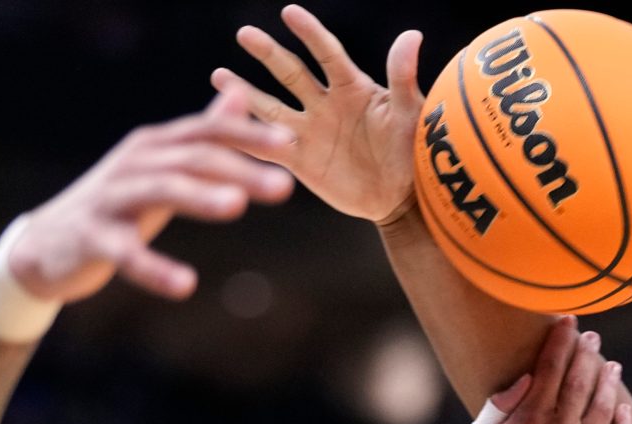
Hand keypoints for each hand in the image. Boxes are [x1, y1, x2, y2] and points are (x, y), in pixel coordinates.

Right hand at [9, 93, 295, 303]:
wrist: (44, 245)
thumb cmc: (115, 204)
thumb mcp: (159, 165)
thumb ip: (201, 134)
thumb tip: (239, 95)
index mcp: (155, 145)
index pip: (207, 132)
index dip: (249, 135)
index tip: (291, 145)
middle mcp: (134, 162)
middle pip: (192, 158)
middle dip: (240, 169)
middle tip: (285, 186)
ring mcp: (110, 197)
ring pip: (161, 190)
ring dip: (200, 197)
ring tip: (236, 207)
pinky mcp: (92, 237)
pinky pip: (126, 252)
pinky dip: (154, 268)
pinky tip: (185, 284)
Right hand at [211, 6, 424, 224]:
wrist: (402, 197)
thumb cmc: (412, 151)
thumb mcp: (410, 113)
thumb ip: (402, 77)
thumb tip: (411, 36)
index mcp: (353, 88)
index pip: (327, 53)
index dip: (309, 33)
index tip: (289, 12)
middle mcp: (326, 104)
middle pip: (291, 72)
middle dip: (267, 53)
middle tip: (245, 34)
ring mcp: (310, 131)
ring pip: (271, 107)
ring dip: (245, 93)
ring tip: (219, 77)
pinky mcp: (300, 159)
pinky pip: (267, 146)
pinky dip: (245, 137)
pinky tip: (221, 126)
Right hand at [476, 317, 631, 423]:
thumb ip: (501, 409)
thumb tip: (525, 378)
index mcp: (528, 423)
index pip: (549, 369)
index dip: (560, 342)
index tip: (568, 322)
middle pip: (580, 381)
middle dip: (587, 354)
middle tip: (591, 338)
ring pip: (603, 406)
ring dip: (609, 380)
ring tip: (611, 366)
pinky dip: (624, 420)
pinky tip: (623, 407)